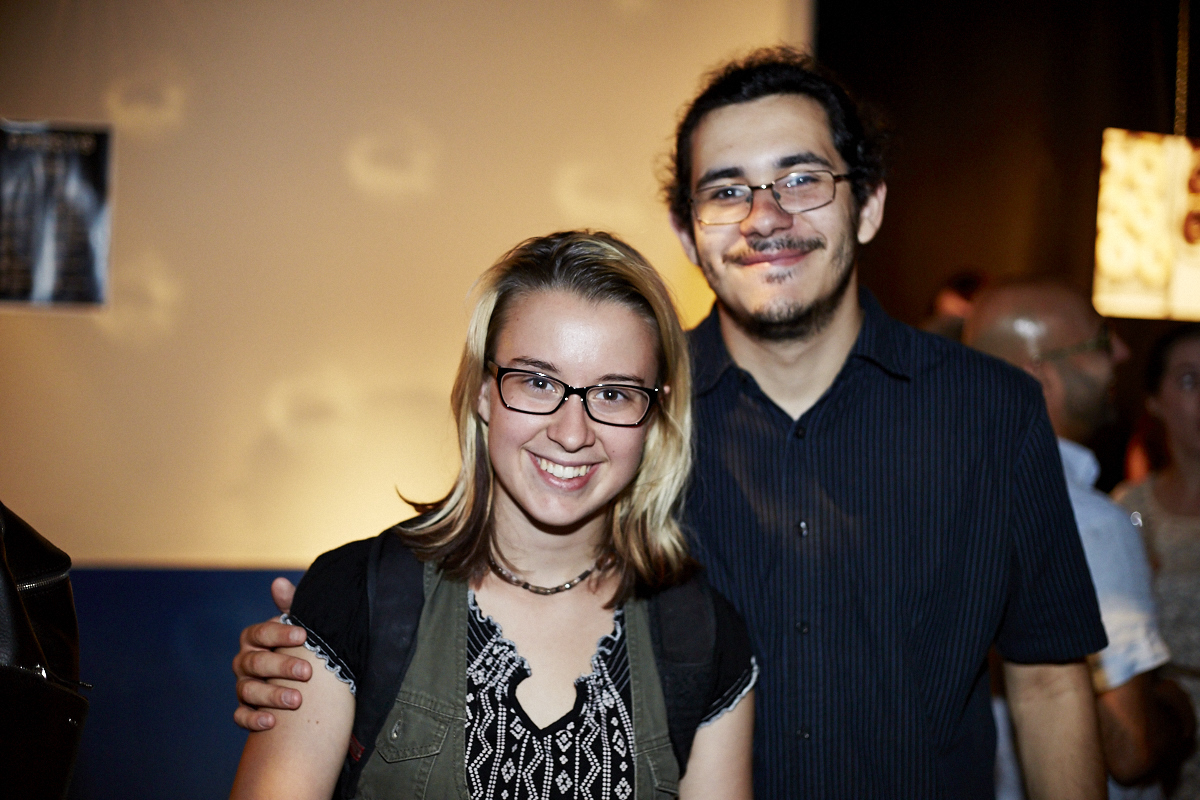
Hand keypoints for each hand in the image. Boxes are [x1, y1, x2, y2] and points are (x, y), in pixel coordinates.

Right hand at [232, 578, 313, 730]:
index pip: (260, 633)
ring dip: (271, 696)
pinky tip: (271, 723)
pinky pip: (241, 717)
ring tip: (297, 700)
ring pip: (248, 691)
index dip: (280, 634)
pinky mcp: (246, 709)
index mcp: (254, 639)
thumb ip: (290, 605)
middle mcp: (244, 661)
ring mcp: (244, 686)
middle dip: (281, 667)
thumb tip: (278, 582)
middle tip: (307, 673)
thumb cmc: (299, 646)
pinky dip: (253, 720)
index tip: (303, 635)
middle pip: (256, 663)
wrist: (300, 677)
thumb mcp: (297, 625)